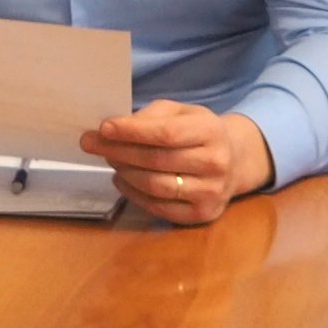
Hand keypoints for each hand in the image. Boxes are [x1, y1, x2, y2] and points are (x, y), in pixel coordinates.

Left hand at [78, 101, 270, 224]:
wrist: (234, 162)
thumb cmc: (198, 133)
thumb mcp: (181, 112)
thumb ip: (151, 116)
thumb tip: (114, 130)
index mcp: (211, 131)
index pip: (166, 134)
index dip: (132, 132)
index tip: (104, 128)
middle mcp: (216, 164)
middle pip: (157, 160)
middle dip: (119, 151)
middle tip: (92, 144)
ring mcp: (210, 193)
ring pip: (155, 186)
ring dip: (124, 173)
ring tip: (110, 160)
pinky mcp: (201, 215)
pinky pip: (158, 207)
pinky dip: (132, 193)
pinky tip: (121, 179)